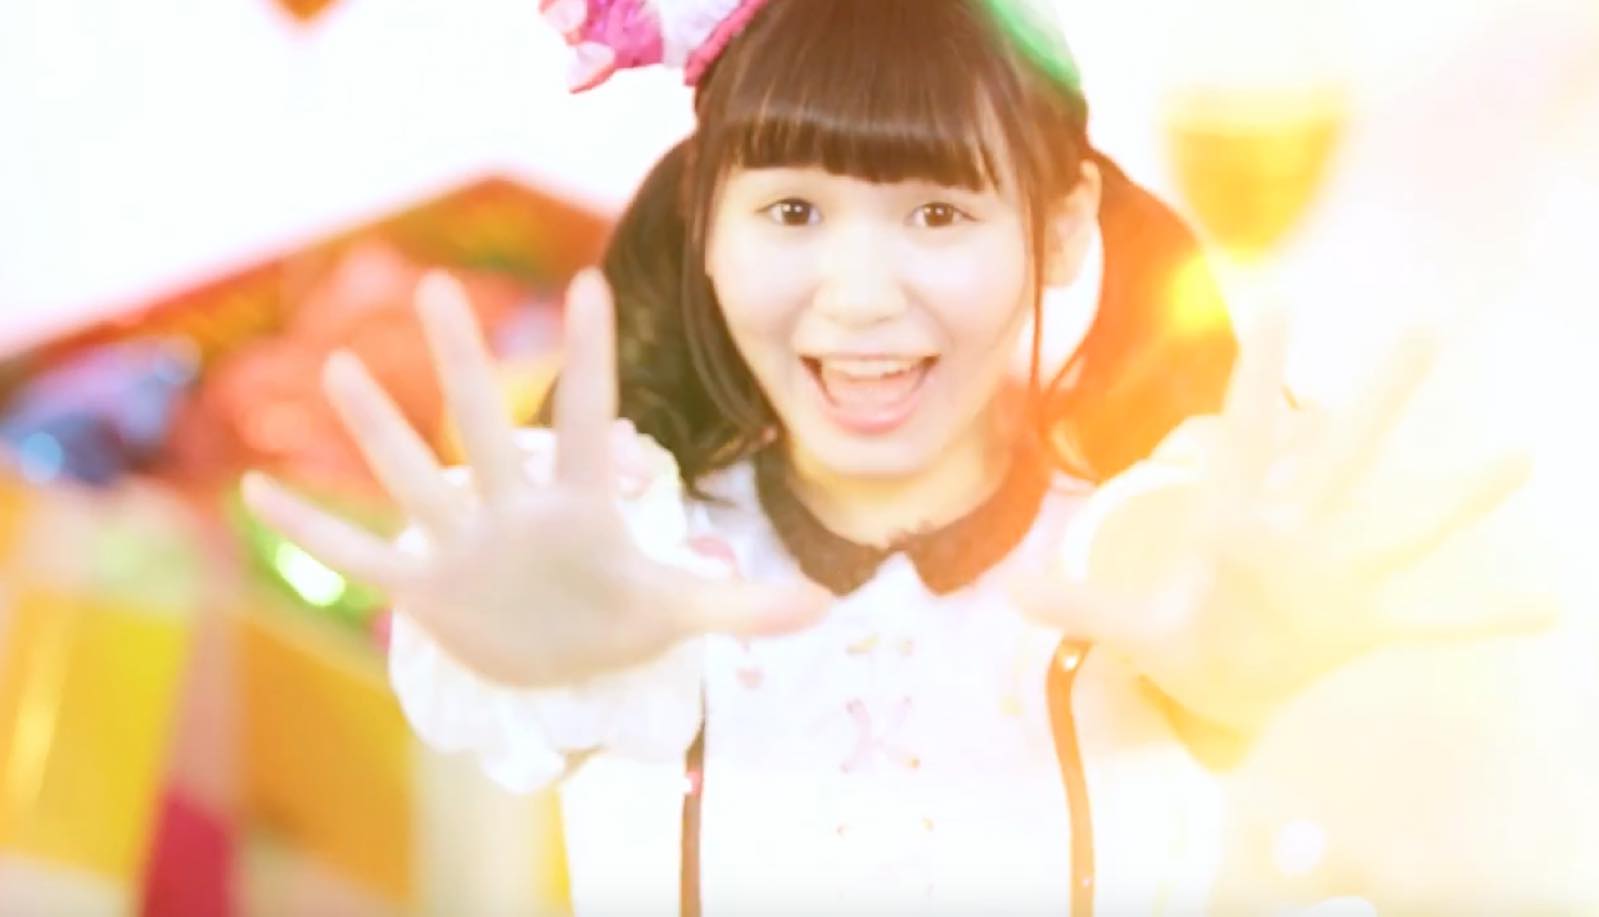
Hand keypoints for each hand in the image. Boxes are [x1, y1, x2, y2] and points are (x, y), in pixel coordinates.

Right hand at [243, 269, 828, 686]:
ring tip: (336, 365)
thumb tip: (822, 608)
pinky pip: (362, 555)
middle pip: (485, 427)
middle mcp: (516, 509)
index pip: (587, 419)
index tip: (582, 286)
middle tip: (433, 290)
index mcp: (581, 506)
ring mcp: (465, 545)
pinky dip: (314, 533)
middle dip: (463, 366)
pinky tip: (257, 493)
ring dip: (376, 431)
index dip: (587, 360)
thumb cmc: (616, 620)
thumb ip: (740, 606)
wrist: (559, 666)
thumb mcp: (677, 616)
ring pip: (415, 478)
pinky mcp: (427, 589)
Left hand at [1016, 312, 1545, 734]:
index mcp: (1234, 523)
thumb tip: (1006, 593)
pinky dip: (1483, 616)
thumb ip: (1074, 605)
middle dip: (1381, 398)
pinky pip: (1433, 619)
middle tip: (1425, 327)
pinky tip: (1546, 606)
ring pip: (1404, 524)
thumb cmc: (1175, 639)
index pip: (1246, 433)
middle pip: (1341, 455)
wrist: (1217, 688)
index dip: (1260, 372)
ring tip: (1517, 456)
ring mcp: (1335, 578)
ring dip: (1458, 496)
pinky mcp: (1361, 627)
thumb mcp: (1124, 626)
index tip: (1282, 302)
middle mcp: (1295, 536)